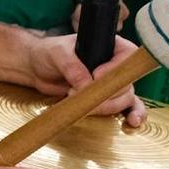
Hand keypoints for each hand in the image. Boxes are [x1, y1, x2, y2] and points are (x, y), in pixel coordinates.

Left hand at [25, 34, 147, 123]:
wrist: (37, 70)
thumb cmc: (49, 53)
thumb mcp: (57, 54)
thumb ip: (72, 67)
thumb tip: (87, 85)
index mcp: (110, 46)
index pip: (127, 55)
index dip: (115, 69)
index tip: (96, 76)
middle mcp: (116, 64)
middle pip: (126, 82)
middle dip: (106, 93)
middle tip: (78, 93)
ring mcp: (113, 83)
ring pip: (126, 98)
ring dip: (106, 106)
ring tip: (83, 105)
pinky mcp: (108, 99)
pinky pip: (126, 107)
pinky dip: (130, 114)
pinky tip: (131, 122)